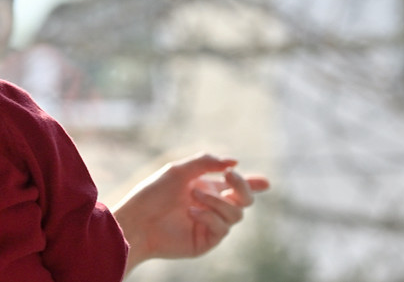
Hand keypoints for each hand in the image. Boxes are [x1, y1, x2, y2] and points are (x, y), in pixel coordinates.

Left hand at [112, 153, 269, 275]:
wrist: (137, 221)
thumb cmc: (153, 193)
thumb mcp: (179, 171)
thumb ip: (206, 162)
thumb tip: (234, 162)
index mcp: (206, 187)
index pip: (235, 186)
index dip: (253, 184)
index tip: (265, 182)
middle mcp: (211, 206)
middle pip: (245, 200)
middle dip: (244, 187)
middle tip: (231, 177)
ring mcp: (210, 224)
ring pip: (236, 213)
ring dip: (217, 201)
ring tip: (193, 196)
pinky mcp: (206, 241)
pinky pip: (222, 228)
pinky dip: (209, 216)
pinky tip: (191, 212)